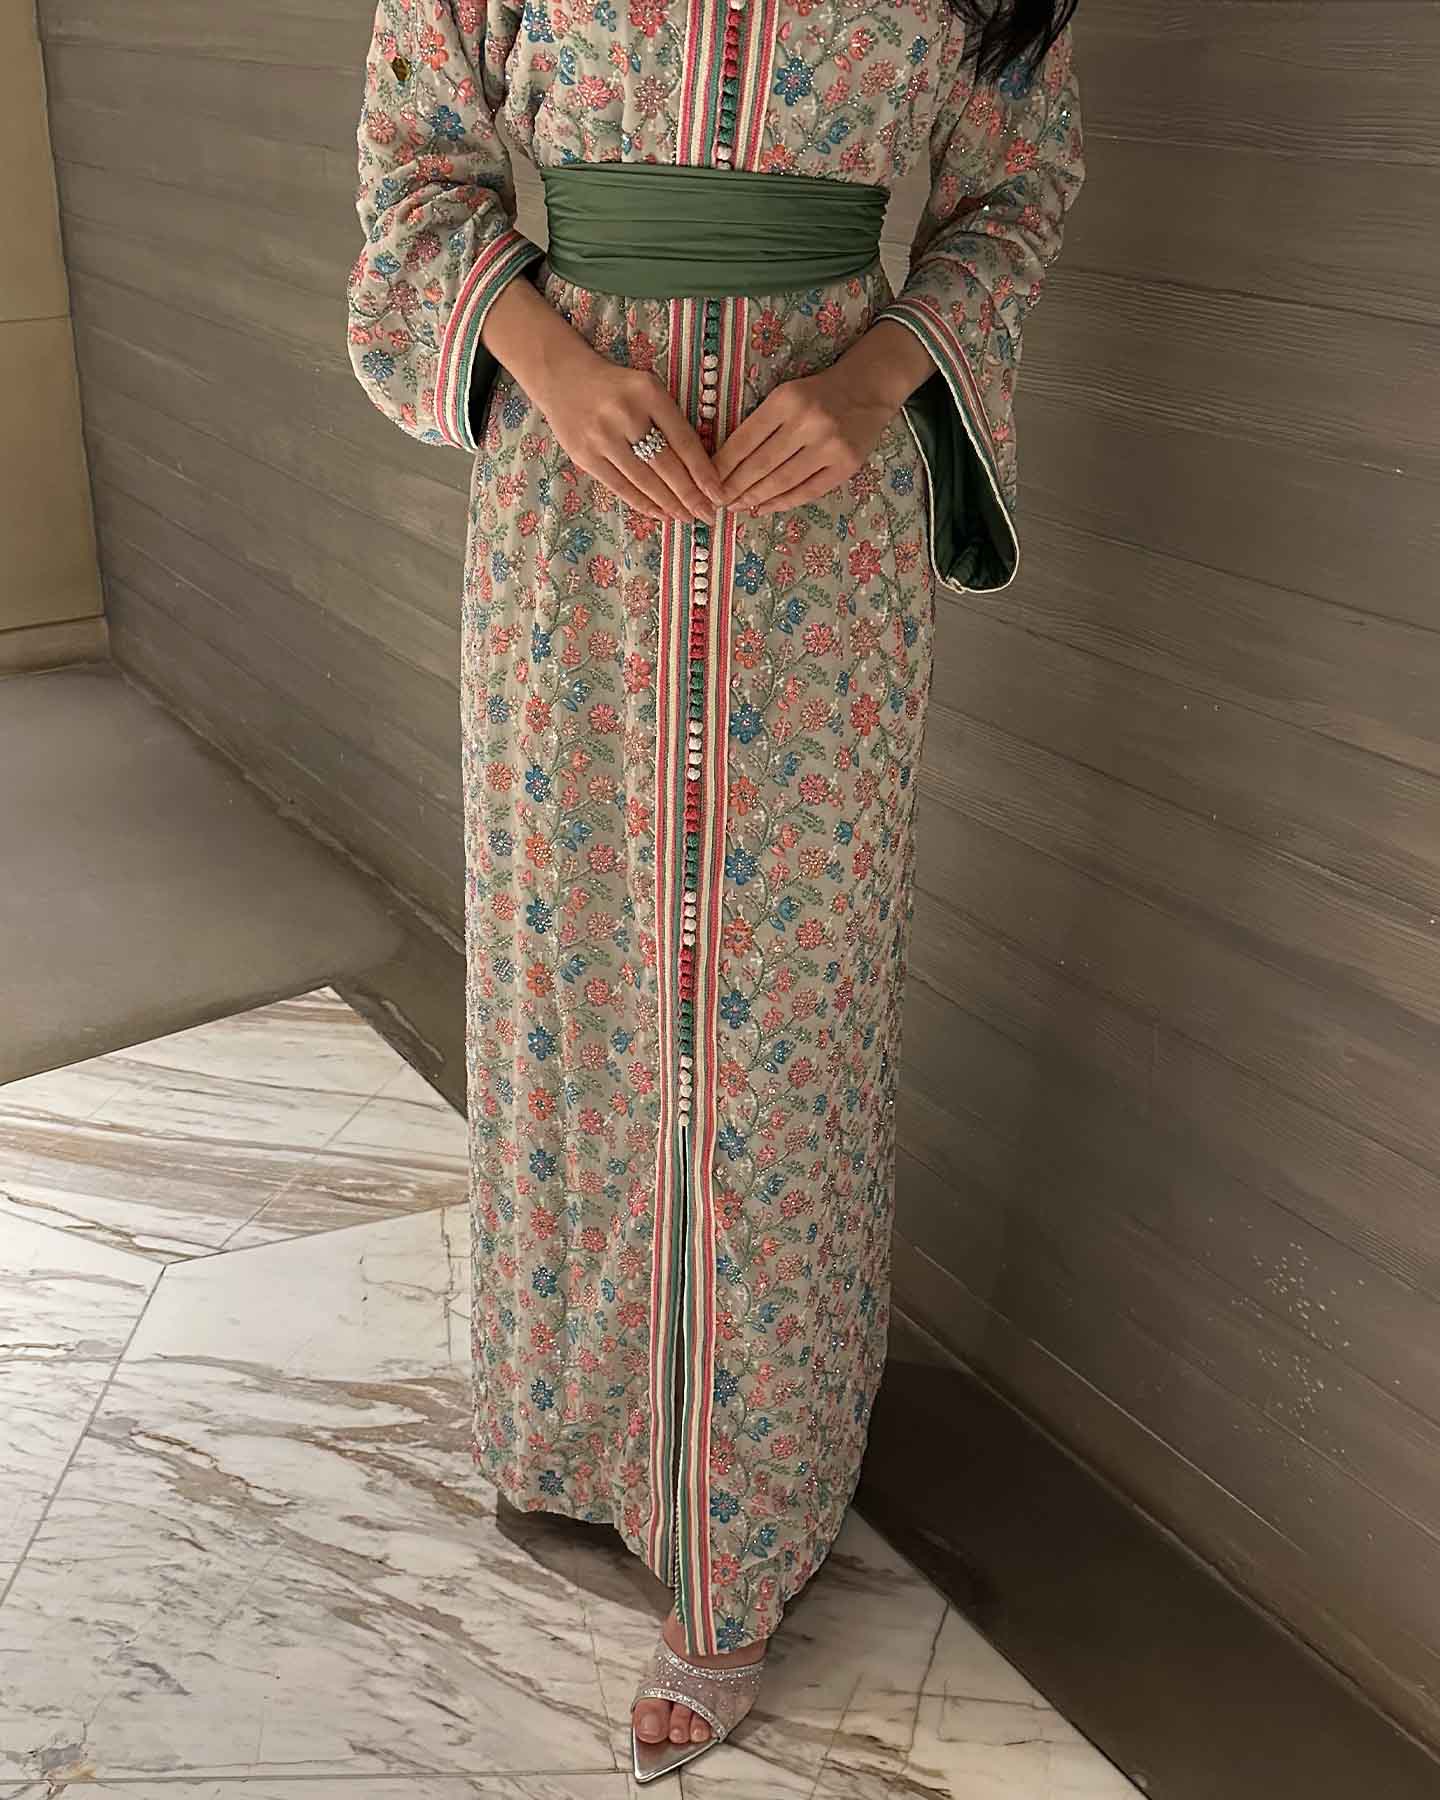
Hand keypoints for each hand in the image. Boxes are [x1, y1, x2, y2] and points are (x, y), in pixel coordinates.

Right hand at [480, 278, 723, 521]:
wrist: (563, 377)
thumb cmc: (616, 387)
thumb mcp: (648, 390)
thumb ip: (670, 421)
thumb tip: (699, 470)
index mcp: (648, 393)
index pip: (683, 439)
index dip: (703, 471)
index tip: (718, 493)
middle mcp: (625, 414)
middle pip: (665, 465)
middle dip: (690, 495)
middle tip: (708, 514)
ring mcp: (602, 437)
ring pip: (644, 481)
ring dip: (669, 504)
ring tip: (687, 518)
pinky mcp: (584, 456)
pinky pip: (620, 487)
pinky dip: (643, 503)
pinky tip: (660, 513)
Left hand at [714, 320, 935, 514]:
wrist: (867, 389)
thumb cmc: (818, 394)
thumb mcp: (786, 396)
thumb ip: (760, 424)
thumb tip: (727, 465)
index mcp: (787, 400)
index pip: (745, 439)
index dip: (723, 465)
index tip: (707, 481)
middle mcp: (808, 423)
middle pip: (761, 464)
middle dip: (734, 487)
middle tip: (717, 501)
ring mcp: (830, 447)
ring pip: (782, 481)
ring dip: (755, 498)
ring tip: (737, 506)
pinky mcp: (846, 466)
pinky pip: (808, 491)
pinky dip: (782, 502)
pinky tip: (764, 508)